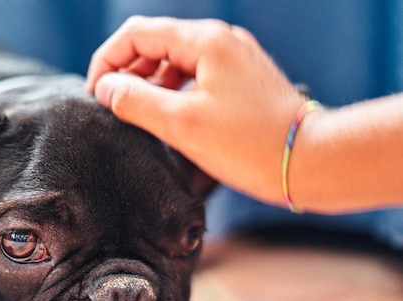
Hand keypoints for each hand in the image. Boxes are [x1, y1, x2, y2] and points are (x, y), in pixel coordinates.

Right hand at [86, 16, 305, 205]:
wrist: (309, 161)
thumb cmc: (248, 144)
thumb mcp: (181, 124)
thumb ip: (135, 101)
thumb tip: (105, 89)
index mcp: (205, 41)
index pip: (137, 34)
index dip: (108, 61)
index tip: (95, 94)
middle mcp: (220, 41)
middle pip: (156, 42)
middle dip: (126, 70)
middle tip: (110, 106)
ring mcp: (233, 60)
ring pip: (174, 60)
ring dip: (148, 82)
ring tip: (135, 114)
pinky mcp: (241, 80)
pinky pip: (194, 76)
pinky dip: (172, 91)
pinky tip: (166, 116)